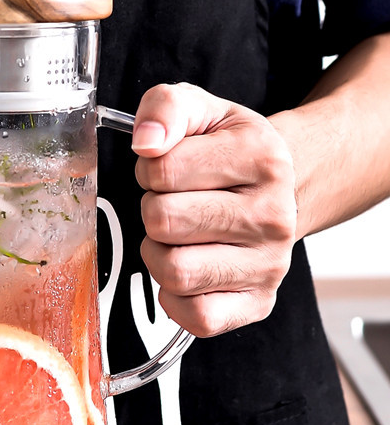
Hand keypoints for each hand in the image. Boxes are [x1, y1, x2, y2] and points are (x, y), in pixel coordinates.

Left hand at [132, 82, 296, 336]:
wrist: (279, 189)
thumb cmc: (229, 154)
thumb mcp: (202, 111)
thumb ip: (166, 107)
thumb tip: (146, 142)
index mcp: (262, 158)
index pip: (163, 169)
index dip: (150, 169)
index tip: (168, 171)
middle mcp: (274, 215)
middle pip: (163, 221)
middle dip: (153, 211)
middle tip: (173, 205)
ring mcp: (270, 265)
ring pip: (174, 271)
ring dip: (158, 254)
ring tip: (178, 237)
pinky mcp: (258, 303)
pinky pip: (196, 317)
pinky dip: (175, 298)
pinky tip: (188, 269)